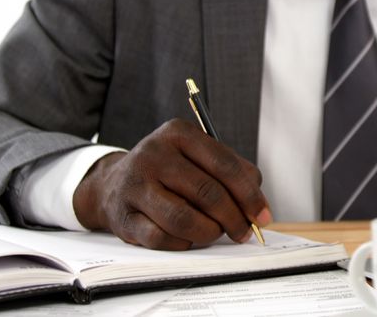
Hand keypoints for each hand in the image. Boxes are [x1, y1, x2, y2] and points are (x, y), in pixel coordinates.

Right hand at [73, 119, 271, 249]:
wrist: (114, 183)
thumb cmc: (169, 171)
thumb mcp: (198, 156)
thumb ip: (232, 171)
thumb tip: (258, 204)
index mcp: (179, 133)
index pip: (224, 165)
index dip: (249, 194)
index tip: (262, 215)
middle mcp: (154, 154)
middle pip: (207, 193)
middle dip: (233, 218)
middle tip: (244, 232)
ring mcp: (135, 185)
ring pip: (183, 218)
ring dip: (209, 232)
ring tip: (216, 233)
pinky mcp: (123, 216)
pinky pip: (161, 238)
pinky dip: (182, 242)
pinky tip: (189, 238)